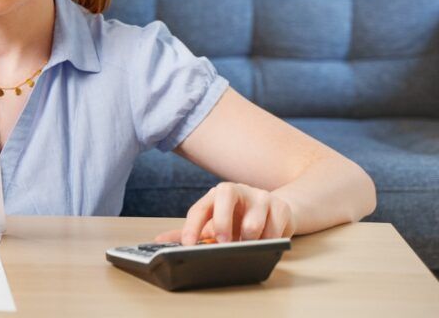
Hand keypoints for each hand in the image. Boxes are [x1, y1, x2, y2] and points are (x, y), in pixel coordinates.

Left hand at [153, 182, 295, 244]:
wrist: (272, 210)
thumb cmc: (236, 219)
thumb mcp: (212, 225)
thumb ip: (188, 232)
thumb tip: (157, 242)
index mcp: (215, 196)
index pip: (199, 208)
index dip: (191, 227)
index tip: (188, 246)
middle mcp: (236, 191)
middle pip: (225, 196)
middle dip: (222, 223)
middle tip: (224, 244)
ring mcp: (260, 196)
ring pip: (253, 222)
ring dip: (249, 241)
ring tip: (247, 247)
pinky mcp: (281, 207)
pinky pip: (275, 231)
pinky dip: (269, 243)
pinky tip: (266, 243)